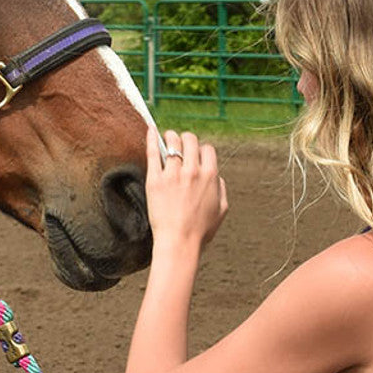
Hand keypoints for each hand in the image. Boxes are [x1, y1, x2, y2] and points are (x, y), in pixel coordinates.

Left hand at [145, 126, 228, 250]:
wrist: (179, 242)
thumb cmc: (201, 231)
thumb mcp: (222, 210)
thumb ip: (221, 189)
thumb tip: (217, 177)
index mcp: (211, 176)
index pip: (207, 149)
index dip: (201, 150)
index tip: (196, 156)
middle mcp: (193, 170)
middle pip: (190, 140)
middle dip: (186, 139)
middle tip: (180, 144)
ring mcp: (173, 174)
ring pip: (172, 142)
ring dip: (170, 137)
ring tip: (166, 138)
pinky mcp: (155, 180)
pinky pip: (152, 153)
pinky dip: (151, 138)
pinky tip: (150, 130)